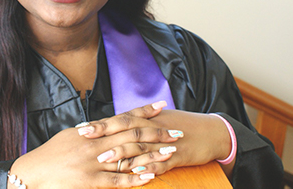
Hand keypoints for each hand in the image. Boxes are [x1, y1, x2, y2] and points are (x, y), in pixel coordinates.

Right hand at [8, 102, 180, 187]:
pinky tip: (150, 176)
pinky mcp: (90, 182)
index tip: (161, 106)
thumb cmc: (51, 154)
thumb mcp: (71, 137)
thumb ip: (90, 132)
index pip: (123, 118)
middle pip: (132, 136)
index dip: (143, 112)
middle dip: (156, 133)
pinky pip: (117, 180)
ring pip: (129, 157)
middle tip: (176, 132)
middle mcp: (96, 144)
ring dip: (152, 155)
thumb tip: (102, 127)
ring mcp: (94, 163)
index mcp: (92, 131)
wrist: (32, 172)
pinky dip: (135, 178)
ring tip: (171, 153)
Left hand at [79, 104, 232, 177]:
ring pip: (140, 146)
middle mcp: (153, 127)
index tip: (81, 128)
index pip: (119, 119)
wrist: (211, 131)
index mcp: (147, 119)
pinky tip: (137, 173)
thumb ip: (138, 126)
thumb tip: (115, 131)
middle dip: (104, 133)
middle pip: (125, 129)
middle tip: (85, 138)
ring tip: (103, 158)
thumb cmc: (182, 127)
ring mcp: (165, 142)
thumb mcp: (159, 123)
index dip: (100, 124)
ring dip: (122, 152)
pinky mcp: (178, 156)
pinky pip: (161, 162)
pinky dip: (149, 167)